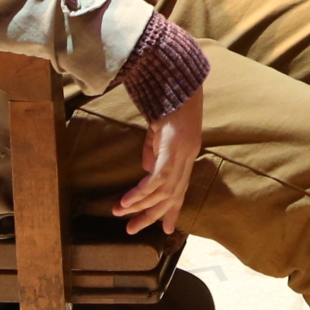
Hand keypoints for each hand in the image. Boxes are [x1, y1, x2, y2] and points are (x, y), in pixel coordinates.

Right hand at [116, 95, 200, 235]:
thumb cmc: (169, 101)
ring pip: (163, 191)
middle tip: (132, 230)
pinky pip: (158, 178)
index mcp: (187, 154)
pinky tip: (128, 201)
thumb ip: (154, 152)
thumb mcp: (158, 132)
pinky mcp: (173, 149)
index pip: (181, 188)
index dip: (173, 209)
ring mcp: (183, 153)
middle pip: (172, 195)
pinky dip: (142, 192)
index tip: (167, 230)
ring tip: (121, 213)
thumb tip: (146, 171)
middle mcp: (188, 157)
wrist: (177, 79)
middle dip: (152, 215)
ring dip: (141, 205)